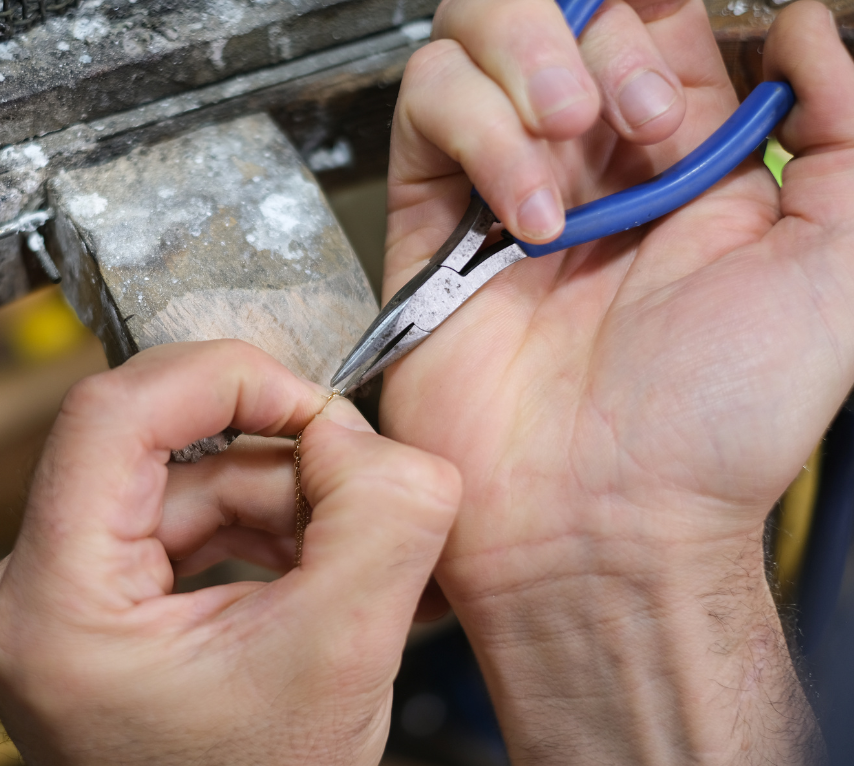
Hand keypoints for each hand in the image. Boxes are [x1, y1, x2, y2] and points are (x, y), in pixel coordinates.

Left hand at [0, 340, 459, 765]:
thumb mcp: (340, 660)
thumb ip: (381, 519)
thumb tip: (367, 433)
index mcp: (53, 609)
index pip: (113, 412)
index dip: (223, 378)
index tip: (311, 401)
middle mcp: (27, 593)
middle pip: (159, 447)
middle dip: (276, 462)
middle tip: (354, 498)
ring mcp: (56, 595)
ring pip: (181, 478)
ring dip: (278, 500)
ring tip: (341, 559)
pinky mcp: (95, 598)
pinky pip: (181, 518)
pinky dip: (258, 526)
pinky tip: (308, 567)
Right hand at [382, 1, 850, 761]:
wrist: (606, 520)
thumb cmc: (719, 422)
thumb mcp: (836, 267)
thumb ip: (844, 129)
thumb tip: (804, 32)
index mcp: (684, 162)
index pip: (656, 21)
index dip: (659, 13)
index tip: (676, 49)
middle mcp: (589, 166)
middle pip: (558, 10)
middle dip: (603, 36)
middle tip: (639, 121)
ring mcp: (504, 189)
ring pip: (475, 37)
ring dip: (528, 62)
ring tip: (570, 144)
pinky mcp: (434, 225)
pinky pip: (426, 111)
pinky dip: (478, 137)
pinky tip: (526, 218)